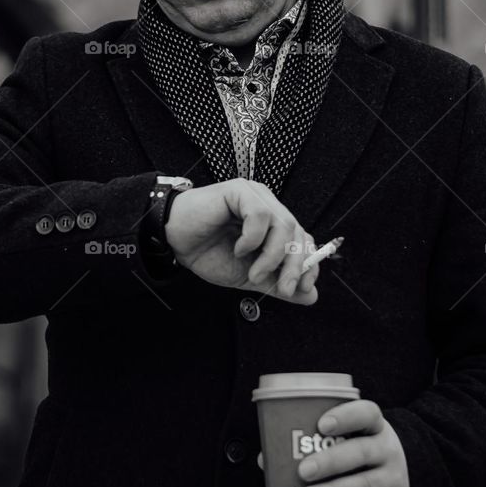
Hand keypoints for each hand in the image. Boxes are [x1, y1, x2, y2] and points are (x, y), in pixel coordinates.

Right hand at [164, 178, 320, 304]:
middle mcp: (268, 205)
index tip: (303, 288)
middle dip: (294, 266)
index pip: (303, 239)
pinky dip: (253, 239)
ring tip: (253, 273)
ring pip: (283, 224)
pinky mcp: (239, 190)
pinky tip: (239, 249)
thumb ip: (277, 283)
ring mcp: (255, 195)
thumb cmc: (207, 252)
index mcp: (273, 222)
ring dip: (272, 256)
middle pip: (297, 233)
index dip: (309, 264)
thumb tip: (310, 296)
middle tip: (283, 289)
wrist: (174, 242)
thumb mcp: (248, 275)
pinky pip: (260, 215)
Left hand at [257, 399, 409, 486]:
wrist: (402, 486)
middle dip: (331, 461)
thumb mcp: (350, 443)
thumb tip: (267, 458)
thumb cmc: (360, 458)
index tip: (322, 424)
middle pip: (362, 452)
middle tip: (303, 470)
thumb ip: (314, 445)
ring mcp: (393, 481)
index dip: (346, 416)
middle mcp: (388, 451)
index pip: (368, 413)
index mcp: (375, 427)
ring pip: (365, 486)